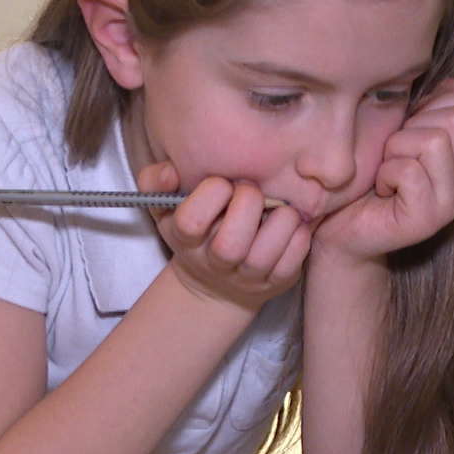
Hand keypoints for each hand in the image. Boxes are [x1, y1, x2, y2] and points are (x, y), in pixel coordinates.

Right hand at [139, 163, 313, 310]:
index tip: (223, 182)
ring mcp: (246, 277)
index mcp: (185, 240)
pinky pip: (291, 263)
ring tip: (281, 207)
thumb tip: (170, 170)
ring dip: (280, 222)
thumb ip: (155, 182)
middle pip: (230, 245)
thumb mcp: (168, 207)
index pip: (191, 221)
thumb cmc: (196, 231)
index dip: (211, 194)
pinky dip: (298, 239)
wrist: (216, 283)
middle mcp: (215, 262)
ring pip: (264, 256)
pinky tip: (293, 225)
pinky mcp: (276, 282)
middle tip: (254, 190)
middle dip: (249, 204)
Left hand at [312, 78, 453, 260]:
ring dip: (397, 149)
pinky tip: (382, 188)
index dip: (433, 104)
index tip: (408, 130)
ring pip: (434, 141)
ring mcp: (452, 203)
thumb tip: (451, 84)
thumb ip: (431, 109)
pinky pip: (409, 171)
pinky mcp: (428, 219)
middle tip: (395, 154)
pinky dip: (386, 173)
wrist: (342, 229)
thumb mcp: (403, 133)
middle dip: (414, 126)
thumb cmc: (368, 176)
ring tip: (388, 171)